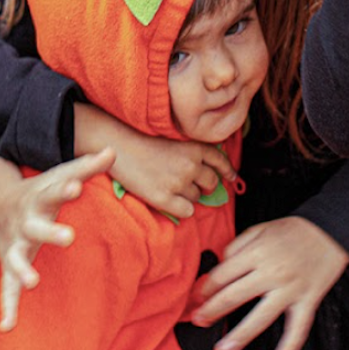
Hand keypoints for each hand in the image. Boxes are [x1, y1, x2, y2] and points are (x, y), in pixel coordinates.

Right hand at [0, 149, 114, 331]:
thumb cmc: (41, 190)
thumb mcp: (61, 174)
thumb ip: (87, 167)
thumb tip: (112, 150)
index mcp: (39, 199)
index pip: (53, 192)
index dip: (65, 189)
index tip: (75, 187)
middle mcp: (25, 223)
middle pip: (37, 228)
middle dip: (50, 233)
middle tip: (68, 237)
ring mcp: (14, 246)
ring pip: (16, 260)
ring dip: (23, 271)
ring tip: (33, 282)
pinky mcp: (9, 264)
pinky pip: (6, 288)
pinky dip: (7, 307)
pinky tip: (8, 327)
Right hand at [73, 104, 237, 218]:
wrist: (117, 144)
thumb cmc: (141, 139)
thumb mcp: (173, 138)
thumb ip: (192, 150)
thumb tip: (208, 167)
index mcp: (194, 147)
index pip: (220, 161)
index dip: (228, 171)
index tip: (231, 178)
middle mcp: (190, 165)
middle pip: (212, 183)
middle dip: (205, 185)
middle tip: (193, 184)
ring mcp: (178, 182)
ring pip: (198, 198)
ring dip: (189, 195)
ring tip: (171, 186)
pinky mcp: (164, 198)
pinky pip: (187, 211)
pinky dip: (182, 208)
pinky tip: (170, 200)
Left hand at [190, 216, 348, 349]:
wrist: (331, 229)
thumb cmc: (292, 230)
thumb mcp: (260, 229)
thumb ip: (237, 246)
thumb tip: (219, 267)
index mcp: (257, 253)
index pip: (223, 275)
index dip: (206, 288)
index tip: (196, 297)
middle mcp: (272, 272)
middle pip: (234, 296)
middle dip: (212, 311)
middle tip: (198, 321)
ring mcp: (290, 289)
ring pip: (261, 317)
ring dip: (239, 335)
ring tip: (222, 349)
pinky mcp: (308, 300)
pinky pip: (298, 328)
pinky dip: (290, 347)